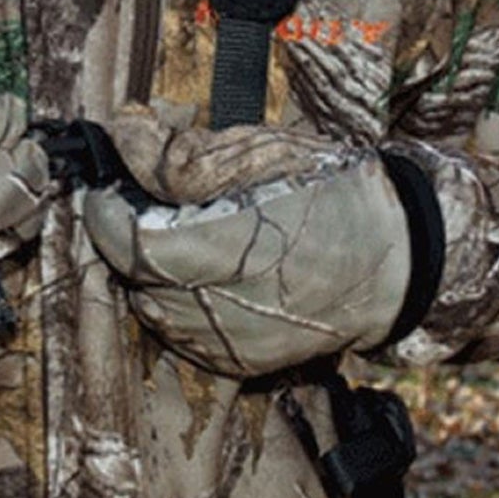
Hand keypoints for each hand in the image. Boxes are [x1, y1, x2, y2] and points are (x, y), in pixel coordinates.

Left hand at [82, 112, 411, 375]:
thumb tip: (121, 133)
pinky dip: (171, 297)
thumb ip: (178, 151)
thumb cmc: (331, 190)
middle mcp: (225, 312)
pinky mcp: (238, 364)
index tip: (102, 182)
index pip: (130, 242)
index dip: (105, 210)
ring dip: (144, 267)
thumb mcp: (259, 152)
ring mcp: (231, 346)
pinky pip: (178, 332)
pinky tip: (196, 265)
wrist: (397, 257)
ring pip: (149, 307)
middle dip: (122, 234)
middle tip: (135, 196)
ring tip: (171, 228)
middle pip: (134, 277)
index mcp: (231, 251)